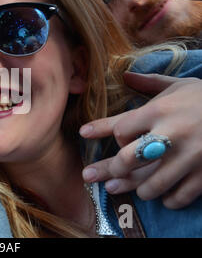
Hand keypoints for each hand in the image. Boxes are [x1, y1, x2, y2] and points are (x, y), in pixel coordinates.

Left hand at [80, 72, 201, 208]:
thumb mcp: (179, 85)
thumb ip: (150, 83)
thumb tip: (125, 76)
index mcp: (160, 111)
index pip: (120, 127)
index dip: (101, 131)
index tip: (84, 133)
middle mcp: (170, 135)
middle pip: (128, 160)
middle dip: (110, 169)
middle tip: (98, 174)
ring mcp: (189, 157)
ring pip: (150, 184)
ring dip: (136, 188)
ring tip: (125, 187)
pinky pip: (179, 196)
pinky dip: (168, 199)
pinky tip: (163, 195)